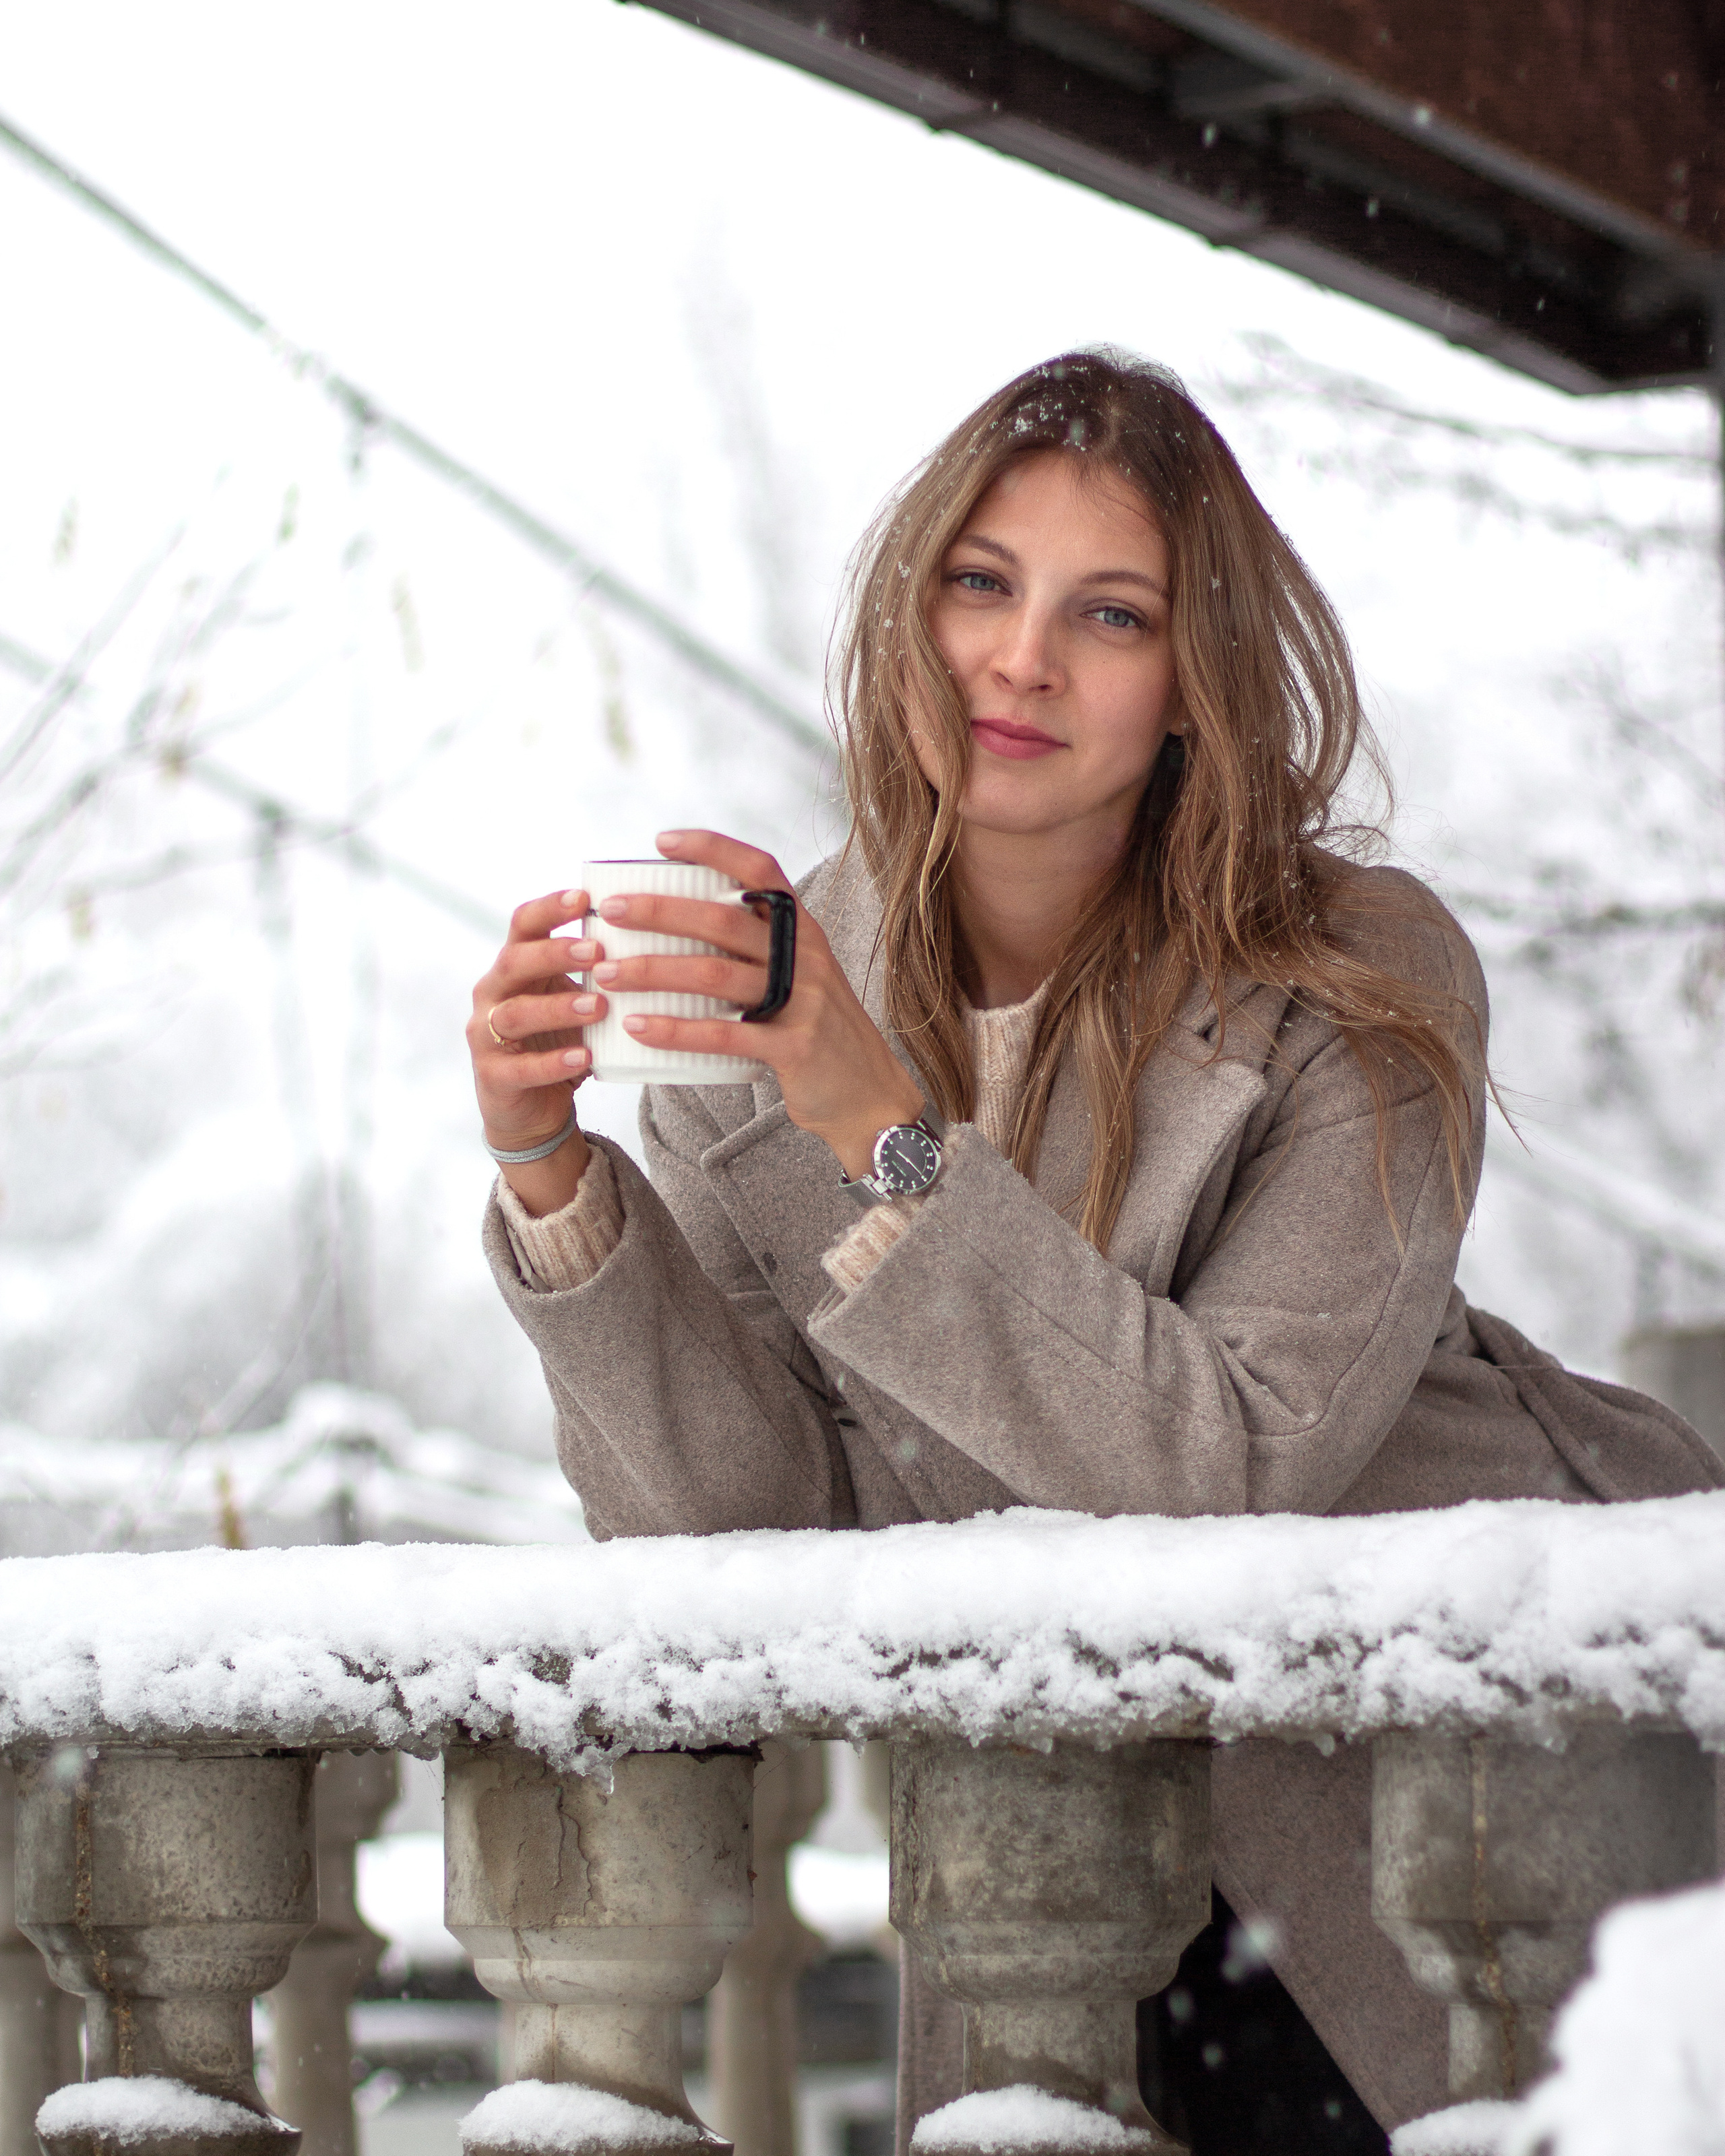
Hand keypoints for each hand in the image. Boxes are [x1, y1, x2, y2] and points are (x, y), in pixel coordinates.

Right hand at [468, 890, 599, 1213]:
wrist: (532, 1110)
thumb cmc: (560, 1042)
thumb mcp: (574, 999)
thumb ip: (595, 973)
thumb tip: (653, 936)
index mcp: (515, 966)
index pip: (523, 924)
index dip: (550, 908)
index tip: (585, 898)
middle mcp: (493, 994)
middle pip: (514, 962)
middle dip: (555, 954)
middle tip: (597, 952)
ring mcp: (485, 1035)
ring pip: (515, 1014)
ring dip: (558, 1008)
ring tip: (597, 1006)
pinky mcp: (493, 1077)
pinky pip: (521, 1067)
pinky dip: (552, 1063)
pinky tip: (583, 1058)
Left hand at [593, 830, 924, 1178]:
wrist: (870, 1096)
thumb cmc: (816, 1032)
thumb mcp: (799, 977)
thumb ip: (756, 952)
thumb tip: (676, 930)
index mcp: (803, 931)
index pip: (761, 871)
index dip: (713, 848)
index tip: (662, 841)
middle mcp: (806, 957)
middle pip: (724, 921)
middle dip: (660, 911)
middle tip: (610, 912)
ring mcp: (804, 1002)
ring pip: (716, 975)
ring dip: (654, 971)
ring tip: (606, 974)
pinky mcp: (795, 1048)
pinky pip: (725, 1036)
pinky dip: (676, 1030)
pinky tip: (639, 1028)